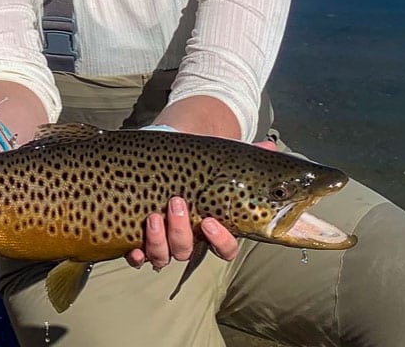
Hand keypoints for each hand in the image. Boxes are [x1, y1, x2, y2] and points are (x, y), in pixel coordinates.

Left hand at [123, 140, 275, 269]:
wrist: (165, 162)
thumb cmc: (198, 168)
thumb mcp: (222, 162)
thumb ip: (248, 157)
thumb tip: (270, 146)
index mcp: (211, 228)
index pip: (224, 249)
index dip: (219, 241)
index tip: (210, 222)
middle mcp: (188, 240)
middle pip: (186, 251)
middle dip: (180, 230)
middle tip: (176, 203)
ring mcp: (163, 242)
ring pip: (162, 256)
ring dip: (158, 240)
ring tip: (154, 216)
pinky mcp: (141, 240)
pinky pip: (138, 258)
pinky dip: (136, 255)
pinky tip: (134, 247)